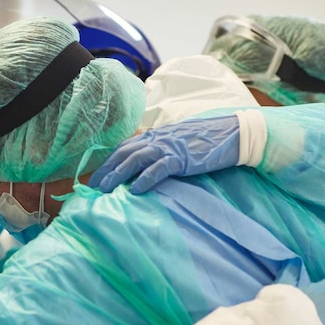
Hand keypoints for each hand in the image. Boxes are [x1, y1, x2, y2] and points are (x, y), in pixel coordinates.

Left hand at [89, 116, 240, 193]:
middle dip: (106, 169)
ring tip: (106, 190)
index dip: (108, 161)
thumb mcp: (178, 142)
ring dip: (118, 175)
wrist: (232, 134)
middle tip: (93, 187)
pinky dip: (145, 179)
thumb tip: (146, 167)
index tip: (96, 176)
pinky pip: (158, 169)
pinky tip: (135, 191)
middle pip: (123, 153)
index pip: (125, 147)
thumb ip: (162, 150)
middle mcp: (157, 138)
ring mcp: (168, 147)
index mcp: (156, 135)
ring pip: (135, 159)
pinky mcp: (180, 158)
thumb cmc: (207, 140)